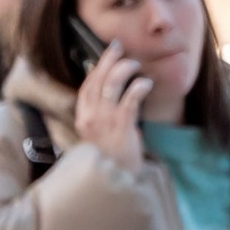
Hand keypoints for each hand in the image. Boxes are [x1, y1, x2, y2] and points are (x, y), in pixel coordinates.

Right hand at [72, 41, 151, 174]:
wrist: (116, 181)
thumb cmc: (111, 158)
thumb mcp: (100, 135)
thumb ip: (101, 115)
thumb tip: (111, 90)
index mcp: (82, 119)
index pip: (87, 87)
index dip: (97, 67)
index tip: (108, 53)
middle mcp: (90, 118)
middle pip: (97, 80)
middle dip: (109, 60)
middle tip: (120, 48)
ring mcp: (104, 122)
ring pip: (112, 85)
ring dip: (125, 69)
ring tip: (136, 65)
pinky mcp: (121, 127)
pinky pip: (130, 99)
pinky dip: (139, 87)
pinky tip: (147, 84)